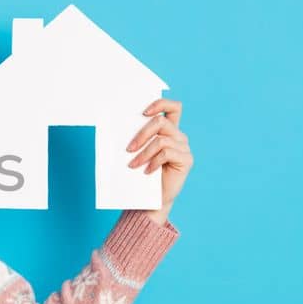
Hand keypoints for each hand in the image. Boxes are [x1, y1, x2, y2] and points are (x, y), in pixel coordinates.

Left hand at [125, 99, 192, 223]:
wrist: (151, 199)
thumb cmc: (141, 174)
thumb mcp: (137, 152)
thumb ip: (135, 138)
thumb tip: (116, 126)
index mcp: (168, 130)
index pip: (172, 107)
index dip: (160, 103)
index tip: (143, 112)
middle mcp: (178, 136)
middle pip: (161, 122)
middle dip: (142, 133)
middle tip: (128, 148)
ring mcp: (184, 147)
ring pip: (161, 140)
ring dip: (144, 153)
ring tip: (133, 165)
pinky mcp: (186, 160)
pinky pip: (167, 153)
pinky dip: (153, 162)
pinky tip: (147, 171)